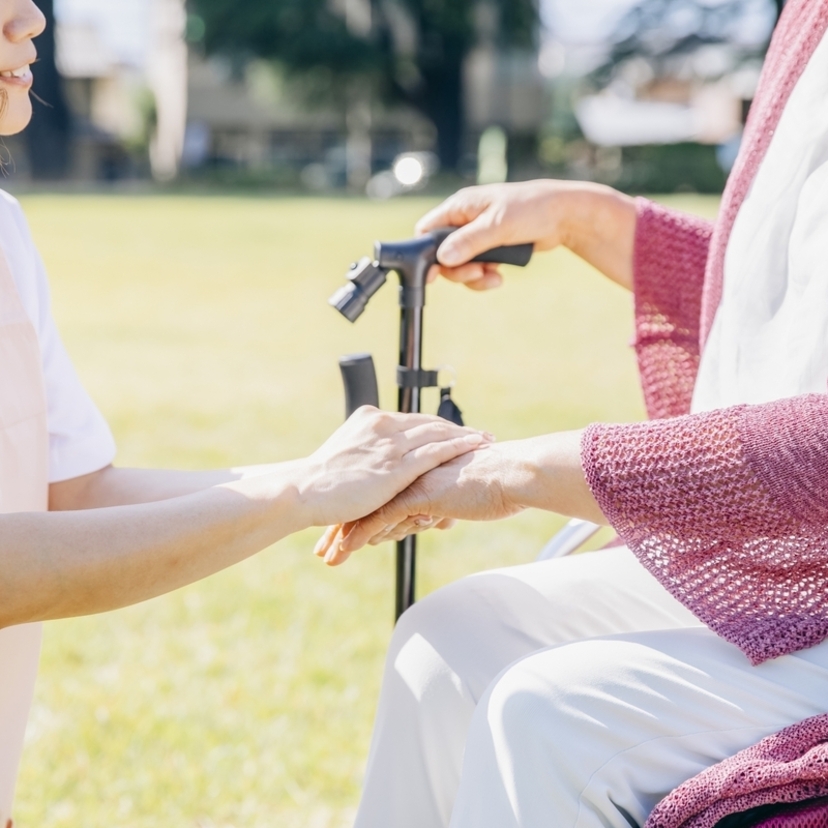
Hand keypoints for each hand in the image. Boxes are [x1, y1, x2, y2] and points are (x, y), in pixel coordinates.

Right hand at [296, 406, 492, 527]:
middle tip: (481, 434)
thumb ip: (364, 456)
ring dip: (466, 436)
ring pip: (438, 433)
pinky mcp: (396, 466)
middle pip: (430, 423)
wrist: (303, 491)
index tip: (455, 430)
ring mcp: (390, 444)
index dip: (437, 426)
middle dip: (458, 429)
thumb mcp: (343, 459)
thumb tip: (374, 469)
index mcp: (369, 419)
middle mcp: (383, 425)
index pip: (413, 421)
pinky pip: (435, 451)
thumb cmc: (318, 484)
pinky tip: (476, 447)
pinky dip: (459, 446)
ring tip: (487, 441)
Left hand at [315, 441, 531, 564]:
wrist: (512, 475)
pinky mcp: (417, 494)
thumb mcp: (458, 496)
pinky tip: (343, 550)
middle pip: (364, 499)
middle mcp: (406, 470)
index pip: (376, 489)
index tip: (337, 528)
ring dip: (343, 535)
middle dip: (341, 525)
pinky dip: (359, 535)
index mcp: (413, 466)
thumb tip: (433, 517)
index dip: (355, 510)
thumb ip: (438, 504)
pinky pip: (381, 517)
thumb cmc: (493, 484)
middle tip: (322, 547)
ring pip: (367, 509)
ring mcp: (410, 481)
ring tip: (327, 556)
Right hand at [416, 180, 635, 291]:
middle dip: (458, 270)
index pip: (428, 230)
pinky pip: (477, 268)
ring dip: (474, 276)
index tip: (434, 273)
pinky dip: (485, 277)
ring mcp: (478, 235)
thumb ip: (469, 242)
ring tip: (493, 278)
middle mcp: (465, 220)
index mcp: (460, 207)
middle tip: (477, 274)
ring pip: (460, 265)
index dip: (426, 253)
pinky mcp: (491, 248)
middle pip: (443, 254)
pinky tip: (499, 277)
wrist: (565, 216)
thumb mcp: (498, 225)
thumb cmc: (532, 209)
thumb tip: (443, 257)